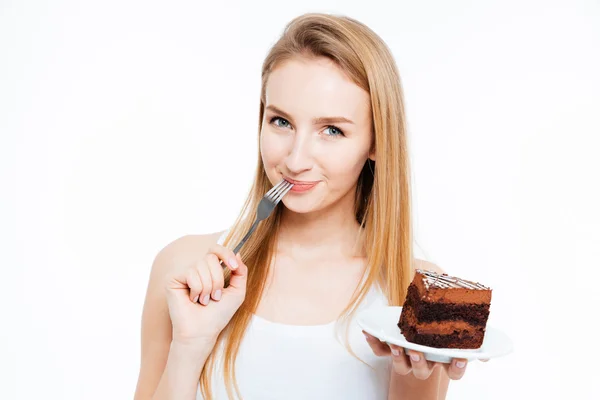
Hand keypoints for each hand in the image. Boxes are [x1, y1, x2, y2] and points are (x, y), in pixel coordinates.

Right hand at [165, 244, 247, 345]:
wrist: (203, 331)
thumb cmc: (218, 314)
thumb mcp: (237, 292)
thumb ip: (241, 272)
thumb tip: (237, 253)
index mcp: (209, 270)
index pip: (216, 249)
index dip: (226, 254)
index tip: (234, 266)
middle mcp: (196, 268)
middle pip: (211, 257)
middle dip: (218, 279)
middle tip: (215, 297)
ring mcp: (184, 273)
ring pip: (201, 265)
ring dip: (208, 287)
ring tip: (204, 301)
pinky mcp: (173, 279)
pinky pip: (190, 273)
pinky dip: (197, 289)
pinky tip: (192, 299)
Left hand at [363, 331, 484, 380]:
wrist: (419, 324)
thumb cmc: (441, 328)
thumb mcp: (457, 331)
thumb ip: (472, 337)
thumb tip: (488, 355)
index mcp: (442, 359)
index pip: (453, 372)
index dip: (456, 368)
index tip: (460, 357)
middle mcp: (424, 362)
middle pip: (423, 371)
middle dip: (420, 362)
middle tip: (417, 351)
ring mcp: (406, 358)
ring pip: (401, 366)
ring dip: (398, 357)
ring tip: (396, 345)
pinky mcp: (390, 349)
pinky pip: (380, 351)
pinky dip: (374, 343)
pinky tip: (368, 331)